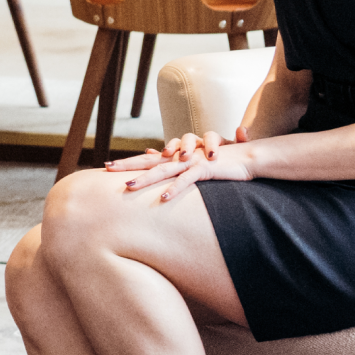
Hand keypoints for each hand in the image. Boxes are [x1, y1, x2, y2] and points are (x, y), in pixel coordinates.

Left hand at [107, 126, 252, 200]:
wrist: (247, 156)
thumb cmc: (221, 163)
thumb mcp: (196, 165)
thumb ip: (179, 166)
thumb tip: (159, 166)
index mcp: (177, 156)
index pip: (148, 158)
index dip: (129, 162)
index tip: (107, 166)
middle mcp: (181, 157)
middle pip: (149, 161)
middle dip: (128, 165)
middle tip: (106, 168)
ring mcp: (191, 161)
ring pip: (164, 170)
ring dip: (145, 179)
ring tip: (128, 187)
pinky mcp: (204, 169)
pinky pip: (187, 180)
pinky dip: (175, 189)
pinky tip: (163, 198)